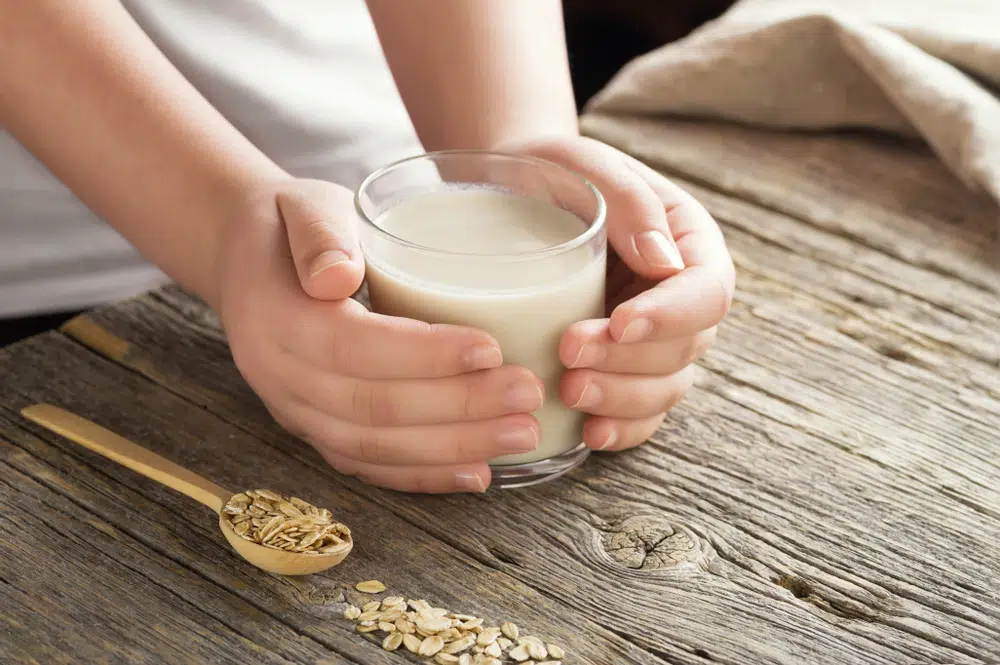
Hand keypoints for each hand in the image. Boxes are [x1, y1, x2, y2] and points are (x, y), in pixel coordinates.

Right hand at [215, 179, 542, 492]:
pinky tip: (478, 474)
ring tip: (522, 434)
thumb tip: (335, 277)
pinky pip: (367, 465)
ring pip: (375, 446)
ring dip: (452, 448)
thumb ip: (320, 235)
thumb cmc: (292, 225)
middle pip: (373, 408)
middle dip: (458, 408)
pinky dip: (423, 475)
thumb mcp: (306, 206)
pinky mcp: (314, 430)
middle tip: (528, 394)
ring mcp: (294, 410)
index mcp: (277, 317)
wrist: (247, 261)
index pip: (355, 347)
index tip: (491, 348)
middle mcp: (279, 375)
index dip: (424, 356)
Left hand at [501, 137, 734, 451]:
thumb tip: (665, 263)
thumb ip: (631, 203)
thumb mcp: (588, 164)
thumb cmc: (553, 171)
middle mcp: (679, 298)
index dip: (671, 316)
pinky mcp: (622, 369)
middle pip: (685, 348)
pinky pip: (638, 412)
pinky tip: (588, 434)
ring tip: (569, 392)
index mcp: (688, 244)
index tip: (620, 322)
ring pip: (665, 388)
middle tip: (570, 354)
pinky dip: (620, 429)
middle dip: (631, 362)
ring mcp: (653, 340)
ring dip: (623, 399)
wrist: (513, 194)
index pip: (707, 291)